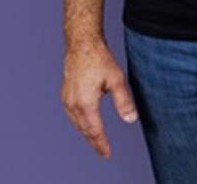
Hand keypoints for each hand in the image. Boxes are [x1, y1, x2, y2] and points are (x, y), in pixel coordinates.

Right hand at [61, 41, 137, 158]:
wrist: (82, 44)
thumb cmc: (99, 59)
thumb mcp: (116, 80)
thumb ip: (123, 101)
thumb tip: (131, 120)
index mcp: (86, 103)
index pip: (95, 131)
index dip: (101, 144)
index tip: (107, 154)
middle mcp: (73, 104)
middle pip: (84, 130)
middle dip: (94, 142)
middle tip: (104, 151)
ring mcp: (67, 99)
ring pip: (77, 123)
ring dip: (87, 133)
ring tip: (97, 141)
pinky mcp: (65, 94)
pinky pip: (72, 115)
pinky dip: (80, 123)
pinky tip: (85, 124)